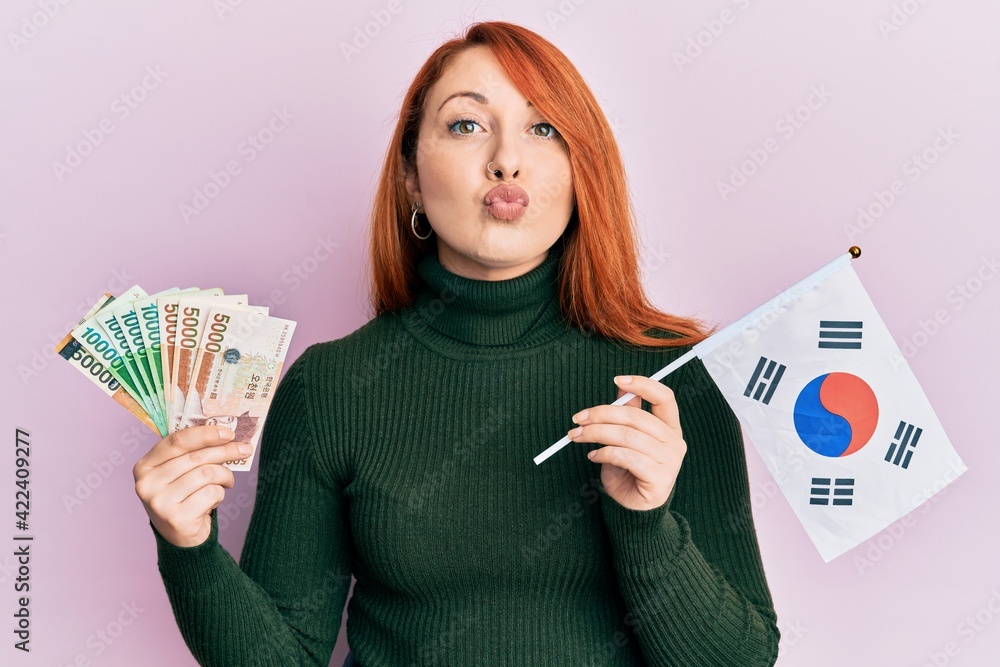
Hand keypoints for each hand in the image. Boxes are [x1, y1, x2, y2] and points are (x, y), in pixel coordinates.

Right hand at [133, 425, 249, 546]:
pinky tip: (213, 501)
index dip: (205, 433)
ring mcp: (160, 502)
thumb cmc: (183, 497)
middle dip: (225, 451)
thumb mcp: (179, 473)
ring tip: (227, 482)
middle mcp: (147, 484)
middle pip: (195, 457)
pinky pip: (211, 494)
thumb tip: (226, 434)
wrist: (180, 538)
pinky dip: (219, 495)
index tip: (228, 432)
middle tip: (244, 450)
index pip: (176, 441)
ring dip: (225, 476)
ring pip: (206, 474)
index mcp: (144, 466)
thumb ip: (192, 453)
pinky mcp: (176, 518)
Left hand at [566, 375, 685, 510]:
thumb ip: (628, 414)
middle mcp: (674, 441)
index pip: (664, 397)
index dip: (642, 384)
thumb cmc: (629, 470)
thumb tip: (621, 387)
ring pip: (627, 436)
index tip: (617, 379)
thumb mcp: (626, 438)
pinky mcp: (659, 478)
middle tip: (579, 418)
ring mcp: (669, 461)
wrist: (634, 508)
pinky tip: (593, 456)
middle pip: (636, 416)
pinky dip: (604, 454)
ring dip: (596, 433)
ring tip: (578, 437)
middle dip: (602, 413)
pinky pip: (626, 457)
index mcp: (670, 427)